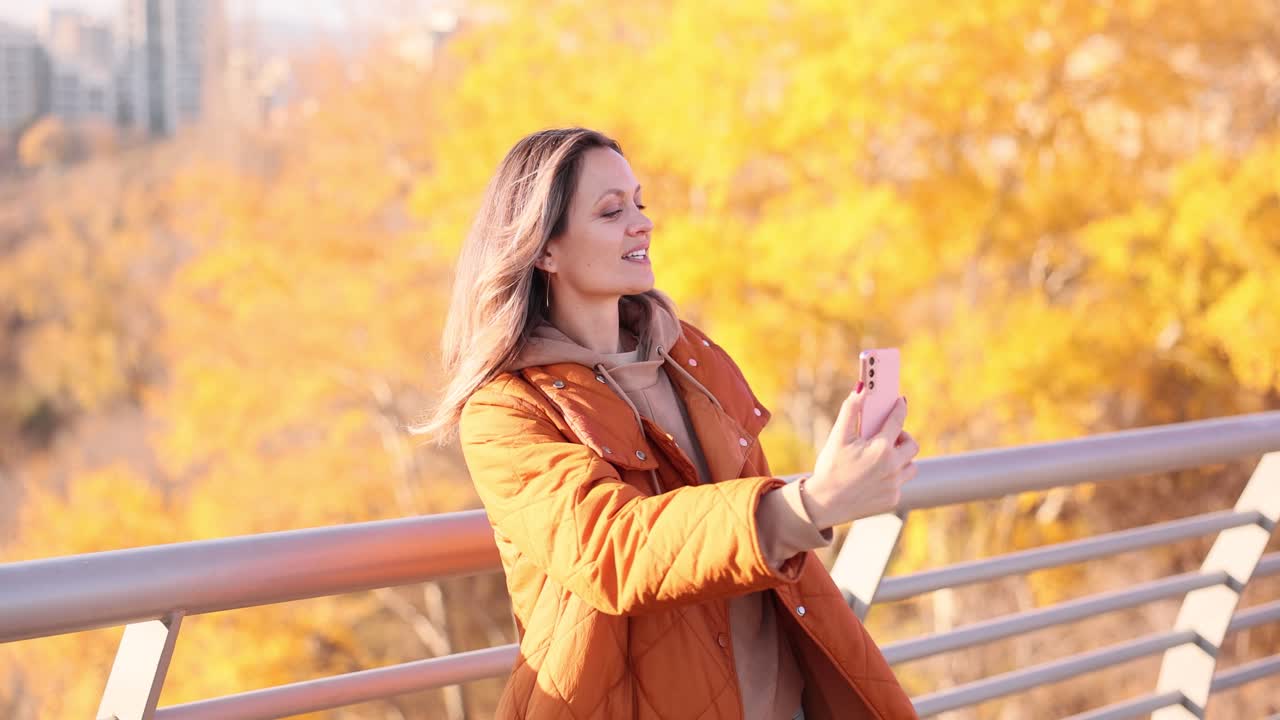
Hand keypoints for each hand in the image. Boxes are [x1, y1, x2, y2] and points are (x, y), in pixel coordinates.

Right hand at [802, 389, 918, 527]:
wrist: (824, 503)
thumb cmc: (830, 467)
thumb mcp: (838, 437)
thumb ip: (851, 411)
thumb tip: (861, 389)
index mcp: (881, 449)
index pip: (897, 421)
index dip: (899, 408)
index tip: (900, 402)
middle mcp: (892, 467)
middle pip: (912, 445)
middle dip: (903, 437)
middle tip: (889, 436)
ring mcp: (894, 485)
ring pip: (910, 466)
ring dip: (901, 459)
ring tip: (883, 457)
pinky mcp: (892, 499)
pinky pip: (900, 483)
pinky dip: (892, 476)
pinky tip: (874, 475)